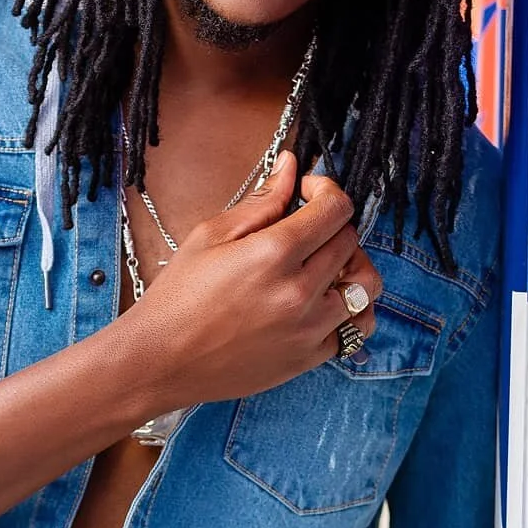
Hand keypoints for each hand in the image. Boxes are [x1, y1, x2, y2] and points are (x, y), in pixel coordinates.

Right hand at [122, 151, 382, 410]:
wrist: (161, 360)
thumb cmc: (178, 295)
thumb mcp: (211, 235)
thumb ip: (260, 200)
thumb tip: (289, 167)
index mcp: (273, 253)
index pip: (335, 208)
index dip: (325, 189)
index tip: (307, 191)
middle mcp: (300, 291)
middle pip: (350, 240)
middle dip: (331, 223)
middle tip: (303, 227)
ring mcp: (309, 328)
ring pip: (366, 284)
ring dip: (350, 265)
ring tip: (322, 263)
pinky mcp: (310, 357)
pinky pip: (356, 326)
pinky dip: (348, 307)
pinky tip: (322, 299)